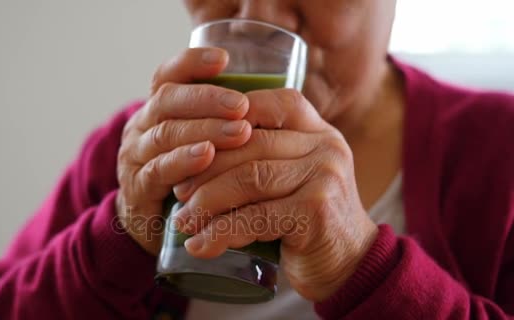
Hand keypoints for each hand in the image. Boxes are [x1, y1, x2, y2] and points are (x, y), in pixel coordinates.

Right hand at [116, 48, 252, 254]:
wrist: (159, 229)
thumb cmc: (195, 180)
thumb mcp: (205, 146)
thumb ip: (226, 123)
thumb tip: (278, 97)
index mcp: (159, 110)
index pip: (168, 76)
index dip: (192, 63)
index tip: (223, 59)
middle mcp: (142, 127)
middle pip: (167, 100)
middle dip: (206, 99)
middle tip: (241, 105)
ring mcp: (135, 157)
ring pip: (164, 133)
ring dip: (203, 129)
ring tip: (238, 131)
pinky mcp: (137, 189)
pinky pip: (157, 170)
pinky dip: (182, 161)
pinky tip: (207, 156)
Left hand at [172, 89, 378, 301]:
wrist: (349, 265)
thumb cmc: (307, 219)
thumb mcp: (291, 177)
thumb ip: (262, 156)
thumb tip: (193, 151)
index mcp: (316, 129)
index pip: (263, 105)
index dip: (219, 122)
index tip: (187, 149)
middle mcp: (324, 145)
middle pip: (248, 144)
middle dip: (204, 169)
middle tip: (178, 191)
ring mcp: (324, 176)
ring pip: (249, 178)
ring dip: (206, 201)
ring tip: (183, 219)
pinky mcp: (316, 212)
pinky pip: (256, 217)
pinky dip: (220, 233)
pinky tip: (199, 245)